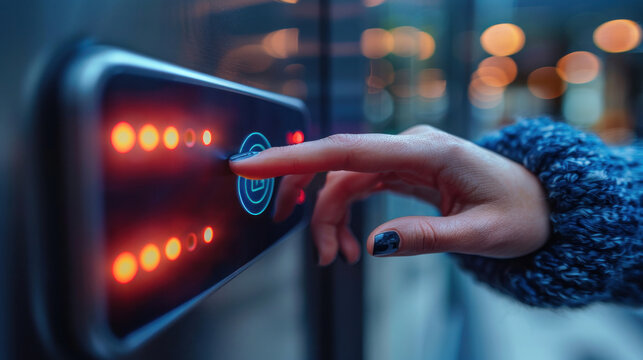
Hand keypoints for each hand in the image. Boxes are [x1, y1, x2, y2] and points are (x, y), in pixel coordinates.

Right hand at [229, 125, 549, 265]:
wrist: (539, 203)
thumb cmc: (520, 214)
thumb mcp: (482, 235)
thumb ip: (427, 237)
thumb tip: (374, 245)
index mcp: (427, 152)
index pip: (347, 150)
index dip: (294, 158)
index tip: (250, 165)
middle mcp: (408, 146)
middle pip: (336, 165)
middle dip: (311, 206)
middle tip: (318, 254)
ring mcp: (403, 156)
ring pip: (343, 180)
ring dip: (330, 220)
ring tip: (338, 260)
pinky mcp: (402, 169)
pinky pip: (358, 186)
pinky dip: (346, 217)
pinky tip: (353, 246)